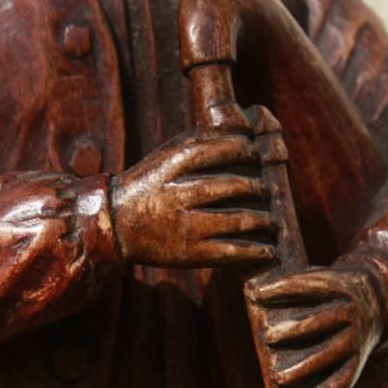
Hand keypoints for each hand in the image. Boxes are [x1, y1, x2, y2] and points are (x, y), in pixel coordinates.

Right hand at [110, 130, 275, 268]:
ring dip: (262, 220)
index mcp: (172, 165)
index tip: (256, 153)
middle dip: (257, 187)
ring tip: (272, 221)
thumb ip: (199, 142)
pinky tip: (268, 251)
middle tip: (269, 190)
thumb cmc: (149, 185)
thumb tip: (243, 133)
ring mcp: (185, 225)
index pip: (218, 151)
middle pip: (232, 186)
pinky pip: (230, 251)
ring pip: (236, 220)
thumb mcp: (166, 157)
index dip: (243, 150)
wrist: (115, 225)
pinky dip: (254, 251)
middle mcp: (179, 194)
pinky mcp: (190, 253)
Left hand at [250, 264, 384, 387]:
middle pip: (320, 321)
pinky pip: (339, 385)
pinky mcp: (356, 364)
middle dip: (294, 329)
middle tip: (267, 337)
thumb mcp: (319, 276)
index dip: (283, 288)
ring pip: (329, 355)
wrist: (377, 302)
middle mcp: (351, 312)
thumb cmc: (330, 291)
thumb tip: (250, 293)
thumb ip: (291, 282)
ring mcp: (355, 340)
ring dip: (304, 368)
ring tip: (277, 378)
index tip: (255, 293)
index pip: (308, 285)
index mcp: (338, 286)